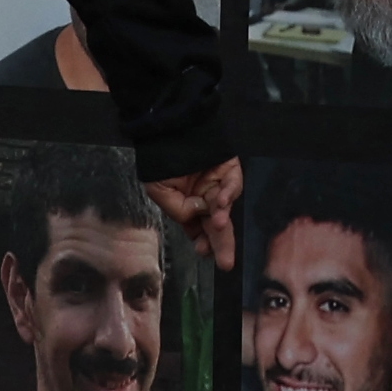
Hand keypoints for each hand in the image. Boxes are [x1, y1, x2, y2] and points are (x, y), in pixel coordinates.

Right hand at [144, 157, 239, 273]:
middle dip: (221, 243)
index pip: (199, 229)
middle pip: (216, 224)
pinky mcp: (230, 169)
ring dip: (221, 218)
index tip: (203, 251)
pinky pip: (233, 184)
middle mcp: (206, 197)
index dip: (203, 241)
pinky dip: (228, 194)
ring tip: (217, 226)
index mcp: (190, 204)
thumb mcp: (158, 190)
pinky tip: (220, 203)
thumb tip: (196, 215)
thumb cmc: (161, 159)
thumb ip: (177, 209)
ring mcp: (219, 183)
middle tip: (225, 263)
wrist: (170, 127)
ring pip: (225, 207)